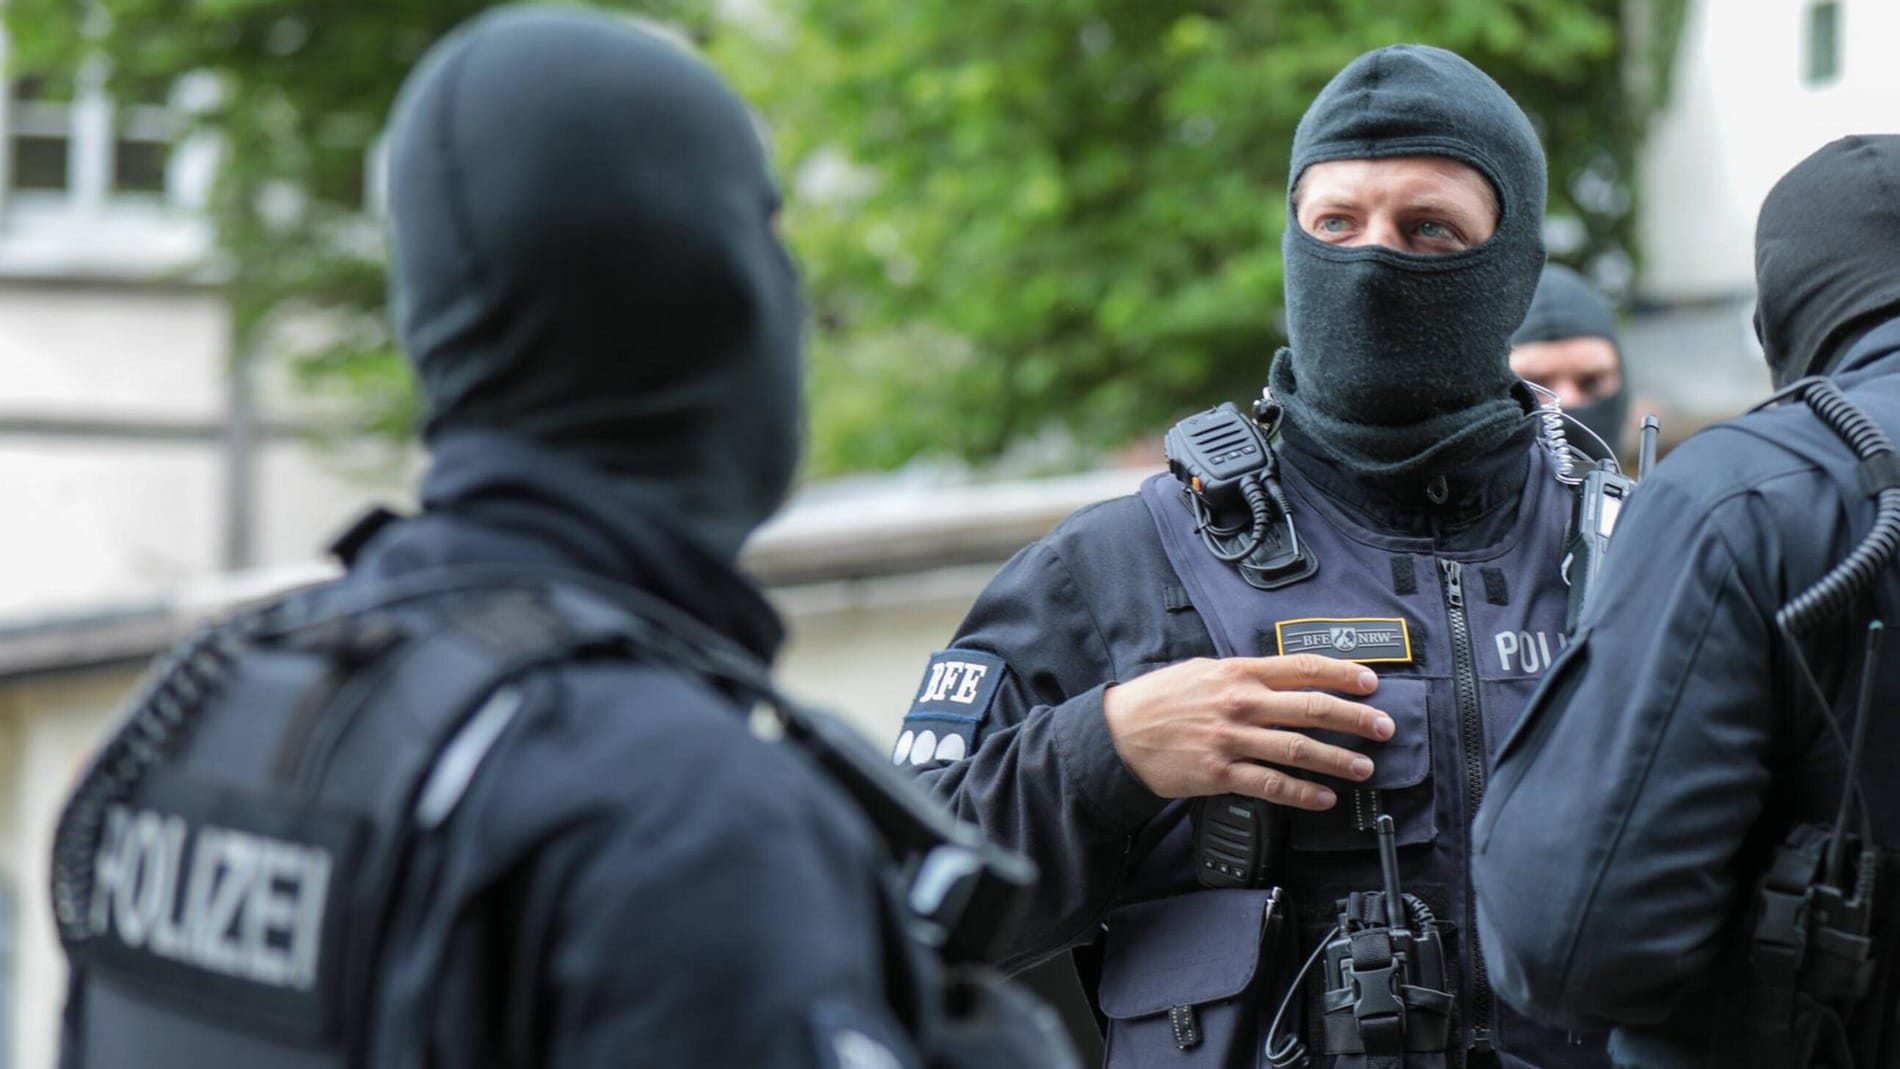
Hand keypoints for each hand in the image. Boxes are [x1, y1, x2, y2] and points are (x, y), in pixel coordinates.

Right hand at [1102, 655, 1393, 810]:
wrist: (1119, 733)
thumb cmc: (1159, 700)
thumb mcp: (1201, 670)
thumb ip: (1242, 674)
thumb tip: (1282, 678)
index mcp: (1238, 672)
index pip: (1302, 667)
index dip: (1342, 674)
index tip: (1371, 683)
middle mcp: (1240, 703)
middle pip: (1311, 708)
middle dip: (1355, 718)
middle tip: (1384, 727)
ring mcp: (1232, 739)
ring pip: (1298, 749)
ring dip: (1337, 759)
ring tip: (1363, 767)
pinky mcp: (1221, 773)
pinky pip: (1271, 785)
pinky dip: (1302, 793)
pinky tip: (1323, 798)